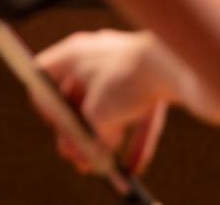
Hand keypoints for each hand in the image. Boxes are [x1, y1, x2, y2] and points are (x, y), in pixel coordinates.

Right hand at [34, 29, 172, 174]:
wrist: (176, 64)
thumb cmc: (127, 82)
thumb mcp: (96, 117)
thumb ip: (84, 136)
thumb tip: (86, 151)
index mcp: (73, 54)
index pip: (43, 76)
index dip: (45, 107)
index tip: (58, 129)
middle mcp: (96, 53)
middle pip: (77, 97)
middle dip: (79, 134)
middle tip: (80, 159)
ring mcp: (125, 62)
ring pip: (109, 105)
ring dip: (105, 137)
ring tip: (105, 165)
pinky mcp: (151, 75)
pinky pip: (136, 108)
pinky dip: (133, 134)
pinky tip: (133, 164)